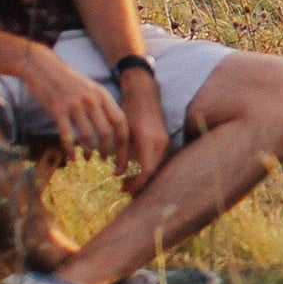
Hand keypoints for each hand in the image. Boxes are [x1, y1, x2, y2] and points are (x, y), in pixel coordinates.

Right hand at [26, 44, 128, 159]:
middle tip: (105, 160)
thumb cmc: (66, 79)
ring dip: (90, 152)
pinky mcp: (57, 109)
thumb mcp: (89, 87)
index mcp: (102, 94)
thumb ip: (100, 103)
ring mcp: (74, 104)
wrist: (42, 65)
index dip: (123, 141)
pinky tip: (72, 157)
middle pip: (107, 132)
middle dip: (108, 151)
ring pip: (89, 136)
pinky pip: (67, 135)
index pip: (120, 121)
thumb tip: (110, 127)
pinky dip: (71, 150)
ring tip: (89, 159)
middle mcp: (91, 99)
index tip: (121, 154)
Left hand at [110, 67, 172, 193]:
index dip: (136, 183)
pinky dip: (147, 168)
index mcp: (149, 140)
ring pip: (156, 167)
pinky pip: (157, 160)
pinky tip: (135, 171)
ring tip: (127, 182)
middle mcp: (161, 143)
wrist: (145, 93)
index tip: (123, 189)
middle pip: (153, 172)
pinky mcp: (165, 140)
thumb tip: (118, 174)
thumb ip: (121, 153)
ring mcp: (165, 141)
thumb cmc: (131, 109)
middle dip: (139, 183)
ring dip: (143, 176)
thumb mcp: (122, 132)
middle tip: (123, 190)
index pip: (146, 170)